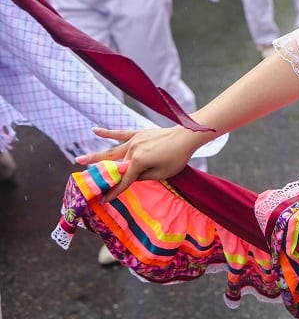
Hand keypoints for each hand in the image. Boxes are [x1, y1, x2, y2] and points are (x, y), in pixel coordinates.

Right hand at [76, 125, 207, 202]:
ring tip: (79, 160)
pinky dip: (106, 132)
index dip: (114, 191)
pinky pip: (119, 133)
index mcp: (138, 162)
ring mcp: (134, 140)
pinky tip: (94, 131)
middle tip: (84, 182)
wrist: (187, 136)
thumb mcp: (161, 174)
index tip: (103, 200)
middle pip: (114, 166)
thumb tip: (129, 178)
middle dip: (100, 175)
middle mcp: (132, 150)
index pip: (123, 180)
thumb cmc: (177, 157)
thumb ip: (142, 177)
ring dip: (95, 156)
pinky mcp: (138, 133)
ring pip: (112, 151)